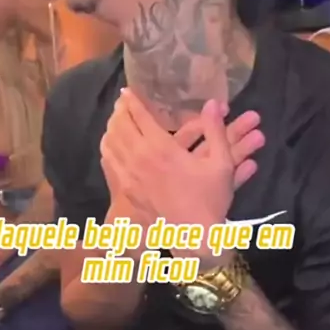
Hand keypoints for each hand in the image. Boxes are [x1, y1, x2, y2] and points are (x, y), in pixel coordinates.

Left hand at [100, 89, 264, 267]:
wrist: (193, 238)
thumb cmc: (209, 200)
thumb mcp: (221, 164)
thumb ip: (216, 130)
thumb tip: (213, 102)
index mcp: (161, 148)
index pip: (140, 116)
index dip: (133, 101)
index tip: (128, 91)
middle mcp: (138, 158)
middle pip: (120, 126)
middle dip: (120, 111)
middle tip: (122, 103)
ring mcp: (127, 176)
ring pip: (110, 143)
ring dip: (112, 128)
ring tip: (115, 120)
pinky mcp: (123, 191)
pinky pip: (108, 163)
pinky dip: (108, 149)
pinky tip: (112, 146)